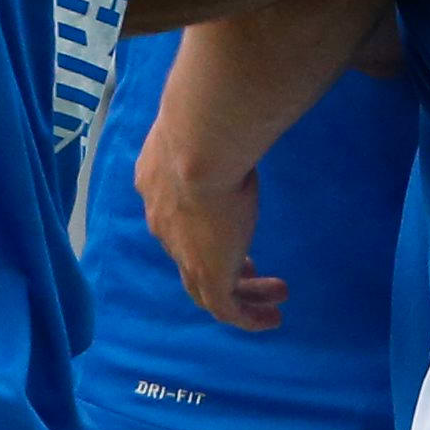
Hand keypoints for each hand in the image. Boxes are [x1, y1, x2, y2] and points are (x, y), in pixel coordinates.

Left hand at [137, 101, 282, 329]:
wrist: (198, 147)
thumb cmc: (205, 125)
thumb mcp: (203, 124)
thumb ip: (212, 127)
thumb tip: (231, 111)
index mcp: (156, 187)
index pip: (174, 218)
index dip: (200, 228)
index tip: (228, 227)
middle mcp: (163, 224)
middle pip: (187, 257)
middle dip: (219, 265)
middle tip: (250, 269)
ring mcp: (184, 253)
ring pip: (207, 287)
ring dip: (241, 294)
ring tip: (273, 300)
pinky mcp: (210, 274)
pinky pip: (227, 309)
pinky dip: (248, 317)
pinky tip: (272, 318)